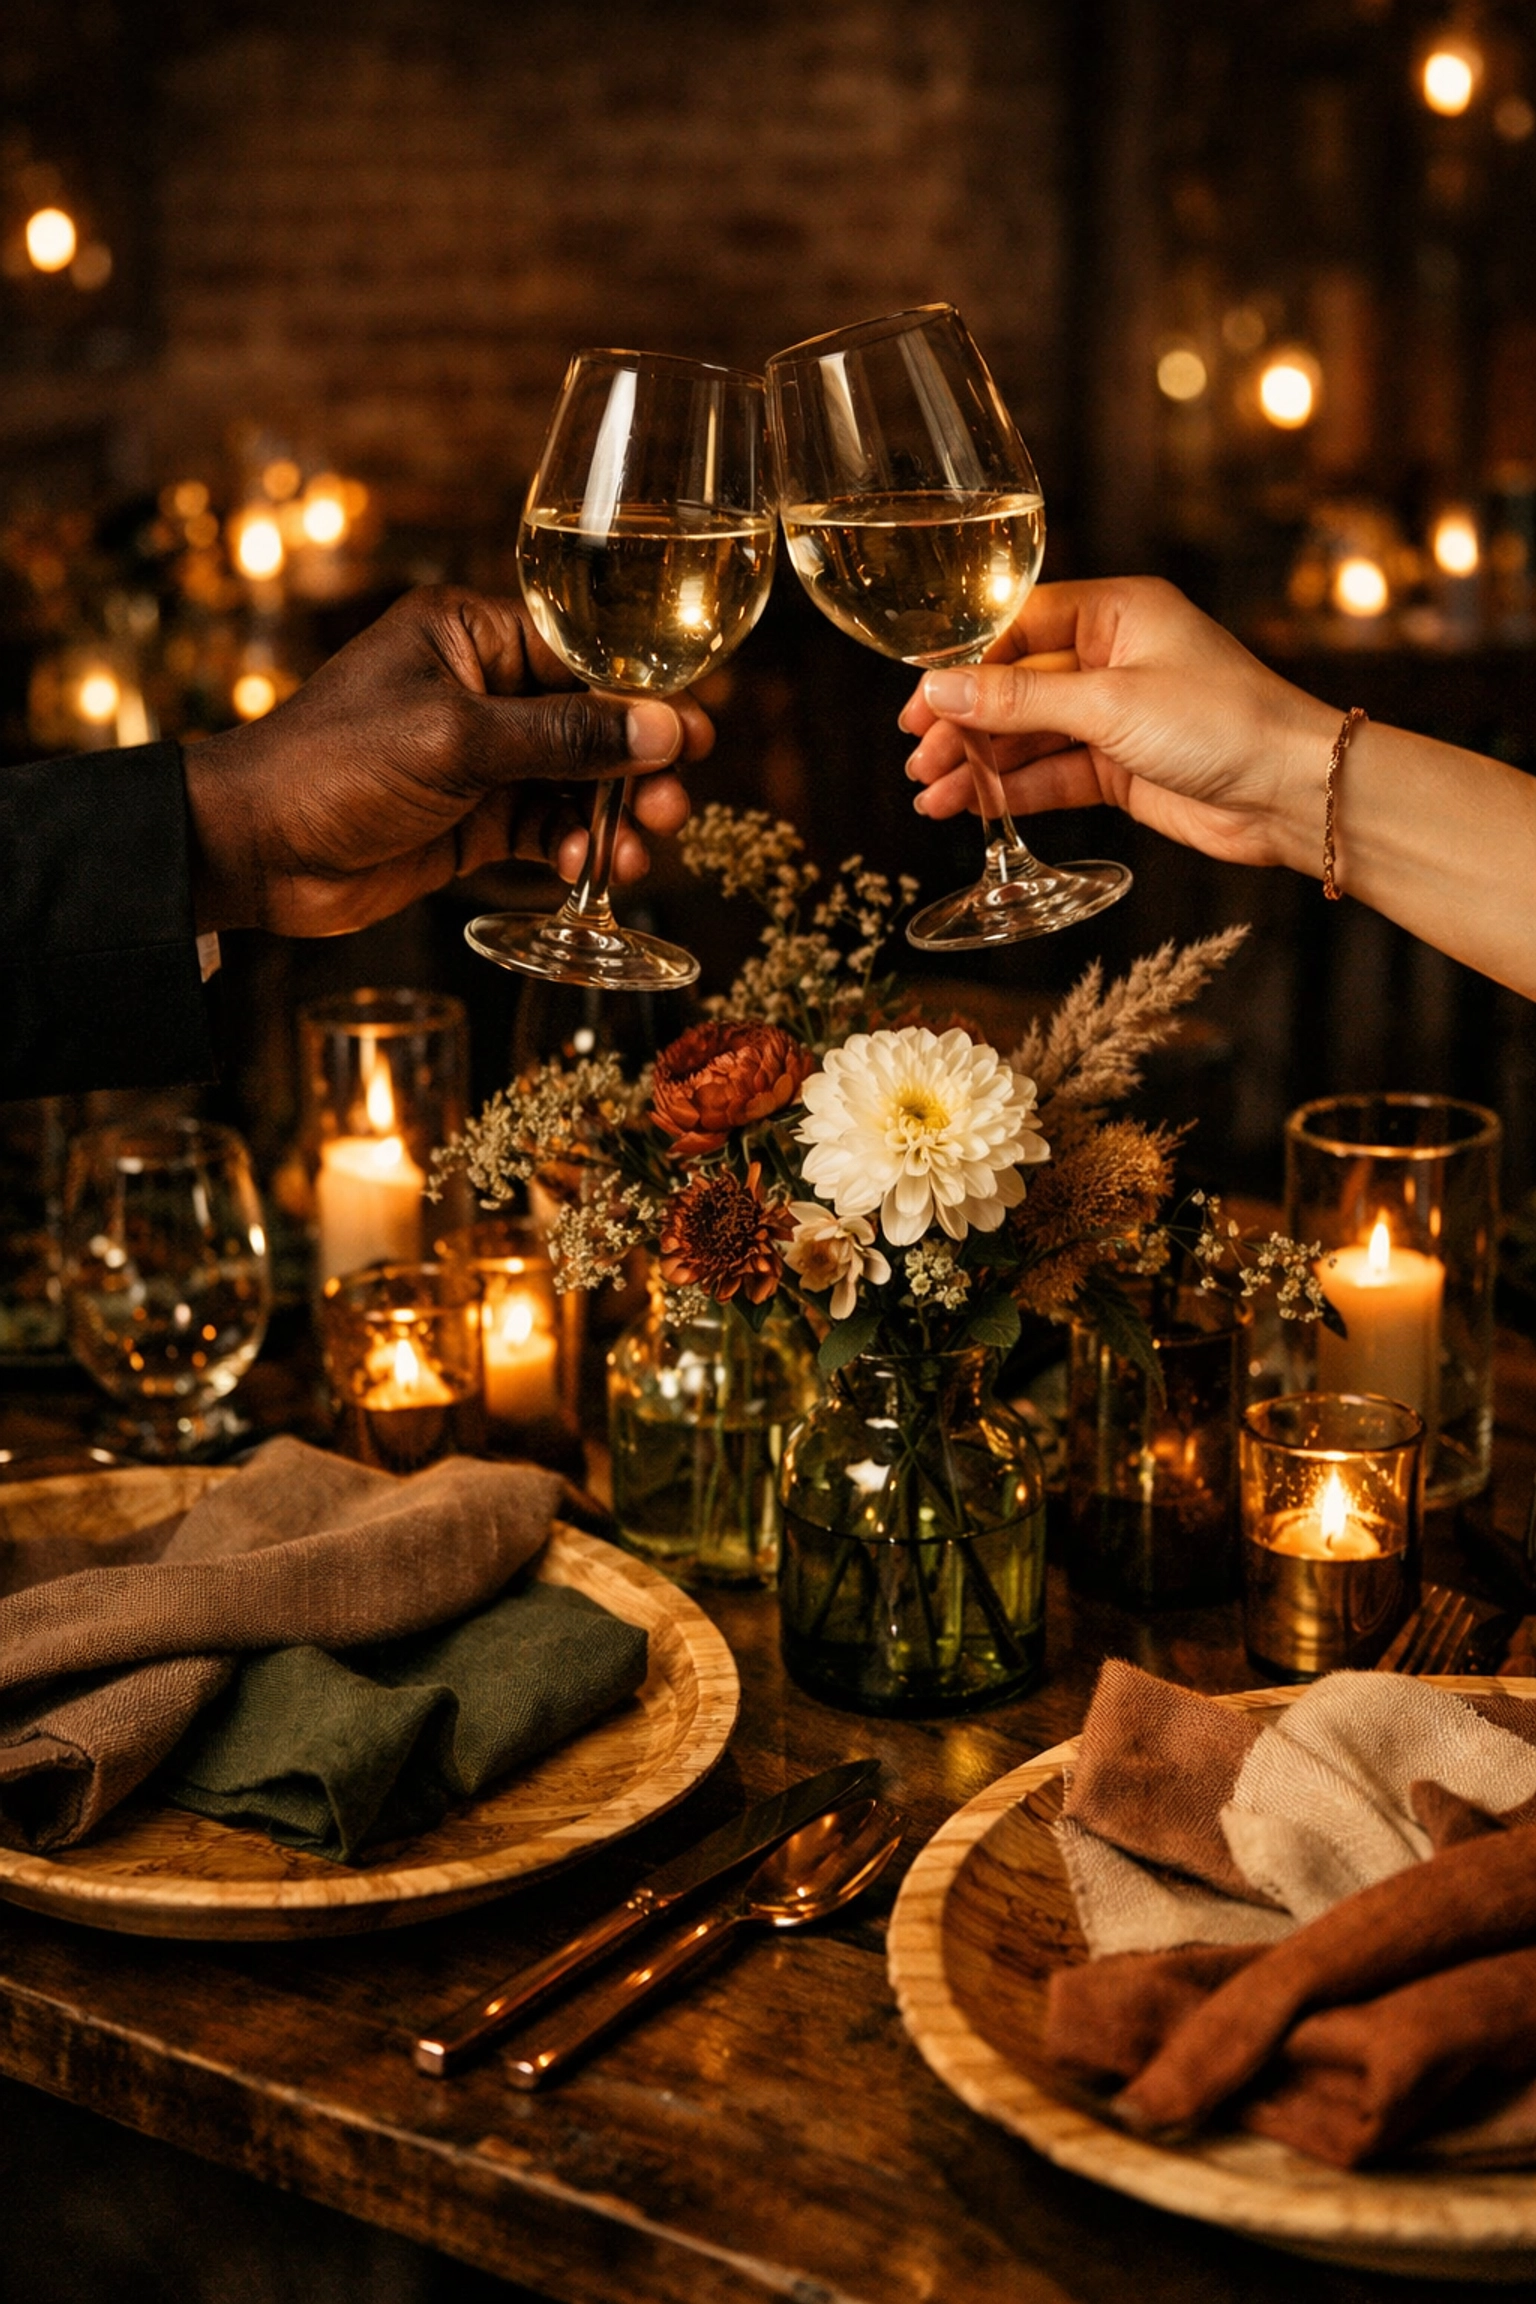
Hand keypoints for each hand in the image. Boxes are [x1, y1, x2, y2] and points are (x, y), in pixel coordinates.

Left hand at [184, 587, 714, 935]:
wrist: (253, 849)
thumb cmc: (335, 767)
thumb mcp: (458, 743)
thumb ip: (565, 737)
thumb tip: (666, 728)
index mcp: (469, 637)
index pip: (582, 654)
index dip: (645, 696)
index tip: (698, 736)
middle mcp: (479, 690)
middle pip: (590, 721)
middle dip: (636, 766)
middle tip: (670, 807)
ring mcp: (477, 759)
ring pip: (575, 782)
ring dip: (611, 817)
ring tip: (637, 852)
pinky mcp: (471, 820)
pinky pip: (545, 828)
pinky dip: (574, 848)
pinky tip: (592, 871)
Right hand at [900, 577, 1340, 874]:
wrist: (1293, 794)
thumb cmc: (1223, 723)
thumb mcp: (1110, 704)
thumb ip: (1020, 699)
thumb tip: (940, 688)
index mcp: (1118, 613)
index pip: (1017, 625)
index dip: (964, 663)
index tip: (920, 699)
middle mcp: (1113, 658)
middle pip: (1015, 684)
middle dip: (964, 721)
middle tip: (918, 755)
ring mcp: (1116, 715)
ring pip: (1028, 734)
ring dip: (979, 763)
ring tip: (930, 793)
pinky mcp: (1120, 767)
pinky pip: (1050, 774)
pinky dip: (1010, 791)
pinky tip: (969, 807)